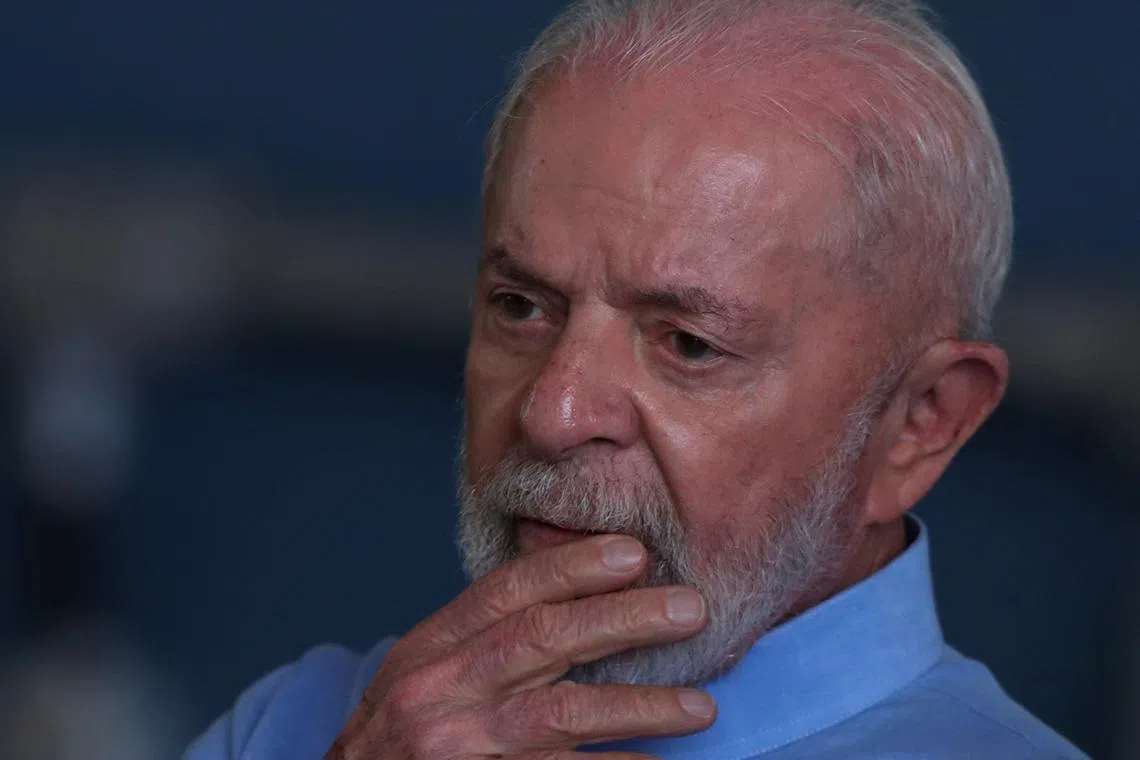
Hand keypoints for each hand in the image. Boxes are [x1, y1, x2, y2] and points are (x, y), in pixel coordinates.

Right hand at [324, 534, 714, 759]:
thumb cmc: (396, 735)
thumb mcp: (423, 672)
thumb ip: (484, 637)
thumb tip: (575, 597)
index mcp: (431, 647)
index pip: (508, 591)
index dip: (574, 567)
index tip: (634, 553)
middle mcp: (442, 690)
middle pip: (544, 639)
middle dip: (623, 620)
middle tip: (689, 609)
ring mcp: (461, 744)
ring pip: (562, 712)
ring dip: (639, 706)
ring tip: (700, 706)